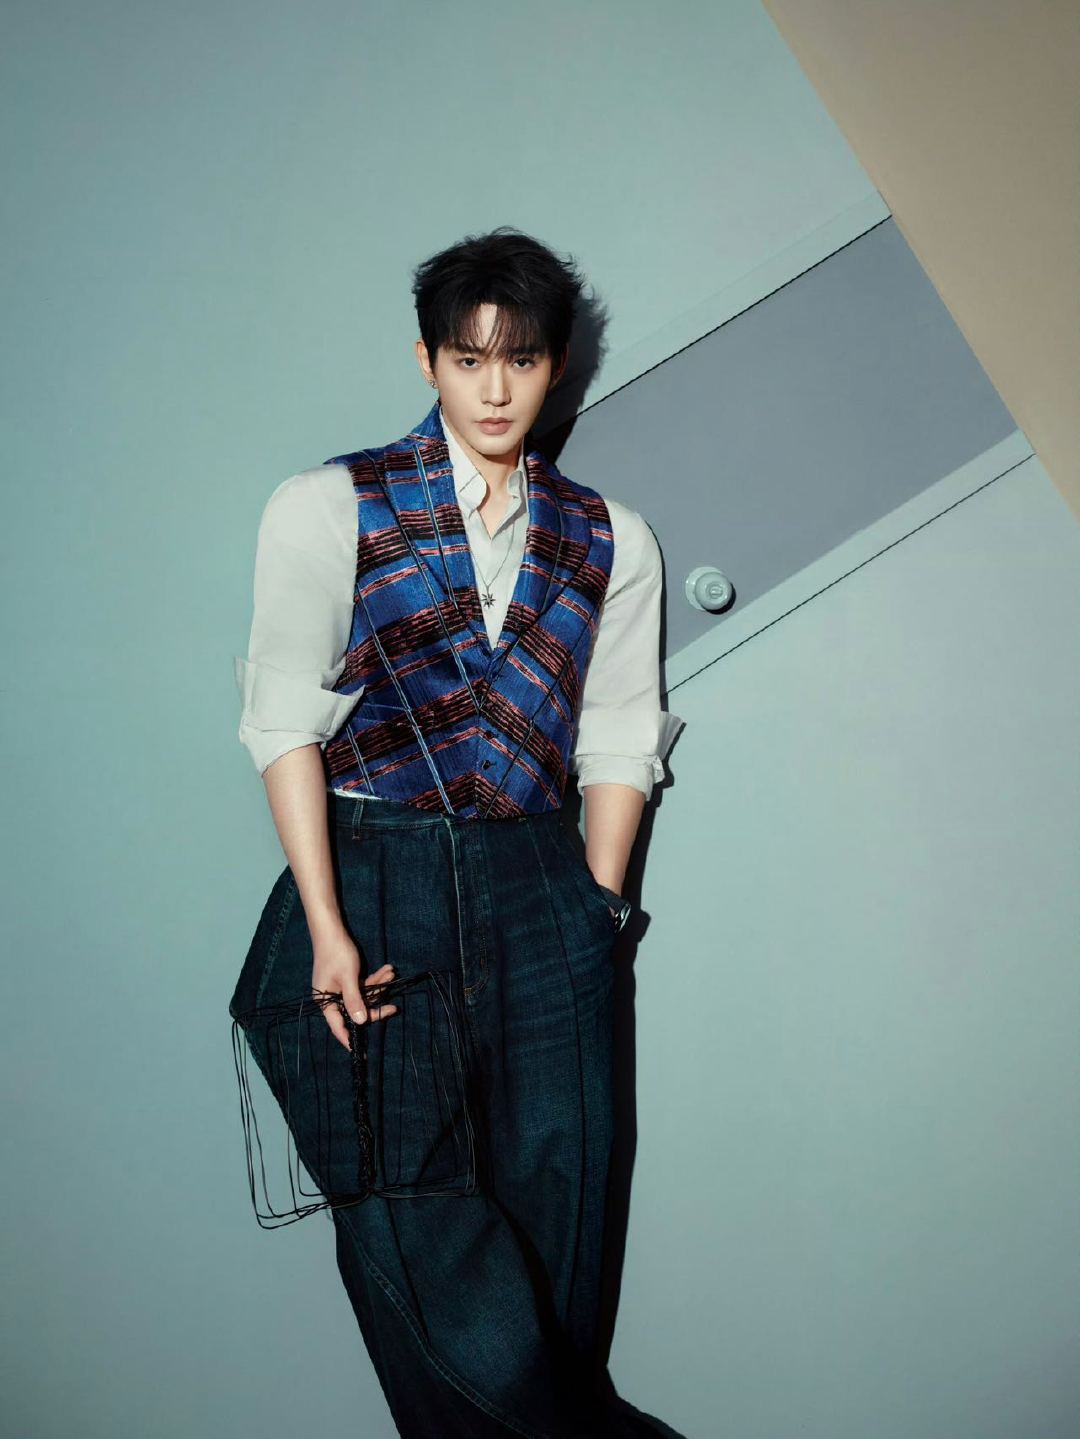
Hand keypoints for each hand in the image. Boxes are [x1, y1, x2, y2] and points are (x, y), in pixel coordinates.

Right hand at [312, 927, 398, 1050]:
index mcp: (325, 1001)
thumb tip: (361, 1022)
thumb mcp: (348, 978)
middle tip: (394, 1008)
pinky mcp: (347, 979)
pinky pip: (362, 985)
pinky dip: (375, 978)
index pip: (338, 1026)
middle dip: (375, 1005)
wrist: (331, 929)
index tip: (361, 1052)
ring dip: (378, 986)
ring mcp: (340, 988)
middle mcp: (331, 997)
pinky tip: (388, 970)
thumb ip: (355, 1001)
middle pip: (356, 1010)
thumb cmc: (337, 954)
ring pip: (363, 996)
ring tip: (392, 973)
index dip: (350, 1038)